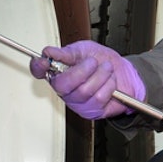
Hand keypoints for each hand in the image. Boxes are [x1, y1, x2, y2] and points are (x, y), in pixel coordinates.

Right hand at [30, 41, 145, 119]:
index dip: (38, 67)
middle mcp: (65, 89)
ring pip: (84, 91)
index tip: (44, 61)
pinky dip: (108, 86)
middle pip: (62, 85)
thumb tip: (49, 52)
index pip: (39, 71)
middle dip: (81, 71)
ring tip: (106, 69)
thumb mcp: (85, 50)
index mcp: (59, 72)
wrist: (124, 73)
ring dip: (100, 76)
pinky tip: (110, 82)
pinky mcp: (91, 111)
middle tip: (93, 62)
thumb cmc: (102, 61)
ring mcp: (77, 102)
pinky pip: (98, 98)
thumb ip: (68, 52)